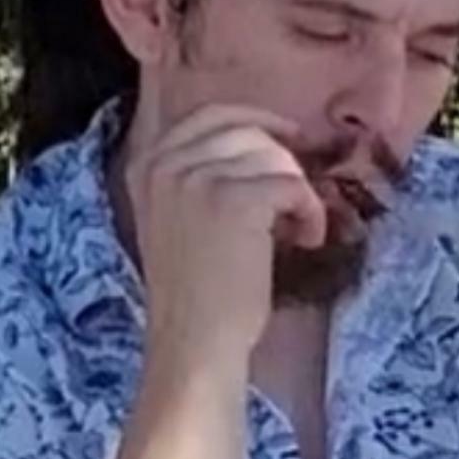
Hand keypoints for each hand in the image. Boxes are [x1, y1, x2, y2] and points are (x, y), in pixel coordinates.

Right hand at [124, 102, 323, 364]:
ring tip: (298, 230)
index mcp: (147, 164)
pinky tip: (305, 240)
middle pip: (247, 131)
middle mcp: (166, 163)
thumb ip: (201, 177)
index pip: (210, 114)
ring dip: (298, 192)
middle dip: (283, 162)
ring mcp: (198, 178)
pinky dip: (310, 212)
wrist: (194, 344)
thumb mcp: (180, 220)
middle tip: (300, 197)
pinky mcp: (235, 200)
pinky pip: (292, 185)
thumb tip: (266, 142)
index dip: (256, 121)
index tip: (288, 139)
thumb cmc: (197, 294)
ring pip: (274, 156)